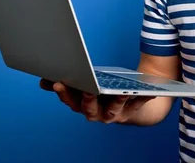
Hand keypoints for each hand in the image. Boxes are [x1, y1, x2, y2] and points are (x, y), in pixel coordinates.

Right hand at [39, 79, 155, 123]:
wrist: (125, 101)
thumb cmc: (100, 91)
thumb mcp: (84, 84)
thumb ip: (65, 83)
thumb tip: (42, 81)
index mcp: (82, 105)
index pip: (69, 101)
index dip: (63, 93)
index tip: (57, 82)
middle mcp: (97, 114)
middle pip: (89, 110)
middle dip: (86, 100)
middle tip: (87, 90)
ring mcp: (114, 114)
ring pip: (113, 110)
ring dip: (116, 101)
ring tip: (121, 92)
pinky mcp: (131, 110)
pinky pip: (138, 104)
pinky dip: (143, 98)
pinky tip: (151, 91)